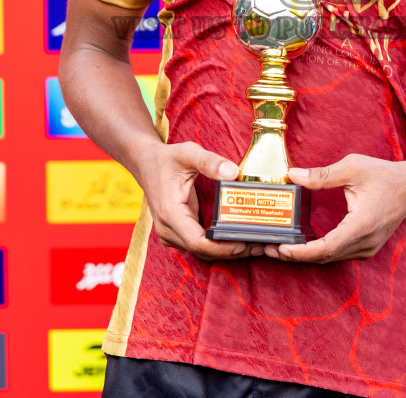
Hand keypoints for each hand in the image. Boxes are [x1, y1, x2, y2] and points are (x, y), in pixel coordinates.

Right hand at [132, 141, 259, 260]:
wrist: (145, 163)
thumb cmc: (166, 159)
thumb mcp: (188, 154)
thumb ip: (210, 162)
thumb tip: (234, 172)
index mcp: (170, 214)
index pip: (199, 242)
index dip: (223, 247)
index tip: (246, 242)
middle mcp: (168, 229)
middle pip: (204, 251)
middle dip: (232, 250)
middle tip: (260, 244)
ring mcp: (170, 234)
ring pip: (202, 251)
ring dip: (227, 250)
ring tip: (255, 243)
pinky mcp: (176, 233)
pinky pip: (200, 244)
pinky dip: (218, 244)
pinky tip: (238, 238)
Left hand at [269, 154, 405, 263]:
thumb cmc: (384, 175)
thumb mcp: (352, 168)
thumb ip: (322, 174)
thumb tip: (293, 176)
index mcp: (362, 225)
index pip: (327, 248)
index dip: (302, 252)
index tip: (282, 249)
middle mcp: (365, 242)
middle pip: (325, 257)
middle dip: (296, 255)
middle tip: (269, 248)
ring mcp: (367, 248)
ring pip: (331, 258)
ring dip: (305, 255)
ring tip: (279, 248)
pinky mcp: (366, 247)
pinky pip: (339, 254)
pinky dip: (319, 252)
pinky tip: (302, 245)